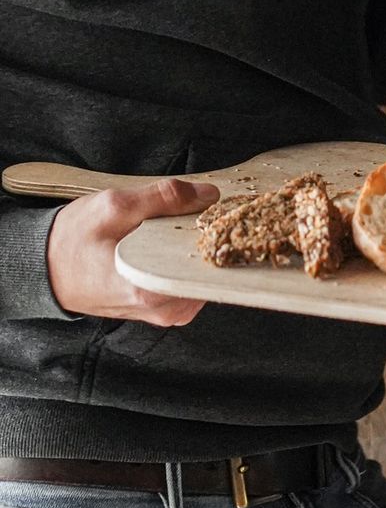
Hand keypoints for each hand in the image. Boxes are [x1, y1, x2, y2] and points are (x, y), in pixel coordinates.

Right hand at [47, 178, 218, 324]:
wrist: (44, 267)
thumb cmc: (72, 241)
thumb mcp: (114, 206)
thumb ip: (163, 198)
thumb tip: (207, 194)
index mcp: (150, 290)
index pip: (208, 263)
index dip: (218, 232)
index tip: (219, 210)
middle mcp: (162, 309)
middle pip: (208, 269)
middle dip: (209, 237)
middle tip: (200, 210)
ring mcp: (164, 313)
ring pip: (200, 275)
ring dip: (197, 248)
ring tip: (181, 223)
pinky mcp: (162, 308)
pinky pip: (188, 281)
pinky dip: (186, 259)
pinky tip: (173, 240)